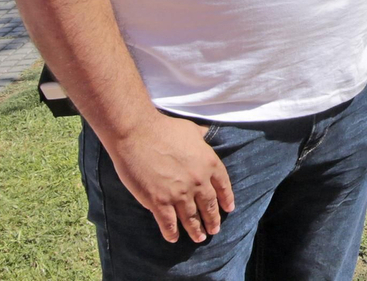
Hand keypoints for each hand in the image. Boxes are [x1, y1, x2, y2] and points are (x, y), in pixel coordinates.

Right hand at [104, 113, 234, 243]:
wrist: (137, 133)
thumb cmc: (163, 128)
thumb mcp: (191, 129)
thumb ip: (201, 137)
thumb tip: (206, 134)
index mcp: (209, 163)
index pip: (223, 186)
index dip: (226, 199)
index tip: (228, 208)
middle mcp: (198, 181)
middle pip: (209, 206)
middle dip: (213, 220)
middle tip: (214, 230)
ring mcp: (179, 193)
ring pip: (191, 218)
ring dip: (196, 230)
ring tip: (199, 238)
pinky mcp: (159, 201)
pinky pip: (168, 223)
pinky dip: (172, 232)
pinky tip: (173, 238)